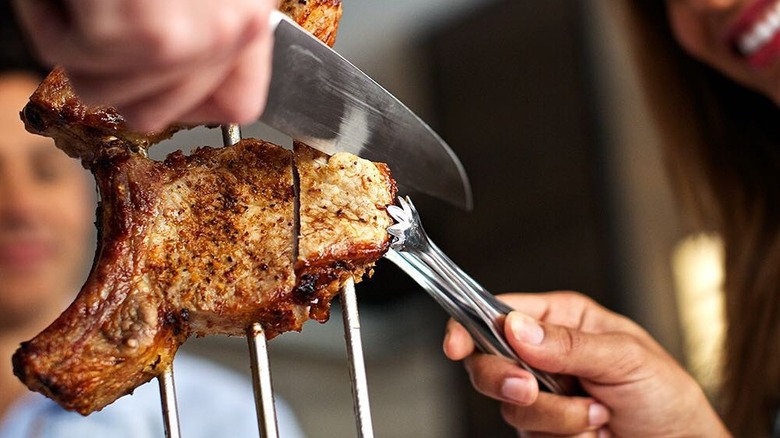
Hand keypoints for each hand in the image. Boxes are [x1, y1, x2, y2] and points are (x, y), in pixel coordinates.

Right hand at [13, 0, 276, 131]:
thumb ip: (206, 24)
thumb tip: (174, 72)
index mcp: (249, 14)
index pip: (236, 104)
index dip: (185, 99)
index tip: (153, 71)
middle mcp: (232, 33)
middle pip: (155, 114)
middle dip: (111, 65)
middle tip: (102, 7)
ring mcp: (188, 39)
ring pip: (104, 93)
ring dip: (74, 38)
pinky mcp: (139, 33)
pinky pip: (67, 55)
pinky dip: (46, 10)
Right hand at [443, 291, 730, 436]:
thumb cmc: (667, 397)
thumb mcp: (626, 357)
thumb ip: (568, 343)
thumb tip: (516, 327)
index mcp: (561, 321)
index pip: (499, 312)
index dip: (470, 325)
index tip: (457, 344)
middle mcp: (545, 356)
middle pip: (488, 361)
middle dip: (507, 378)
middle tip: (530, 388)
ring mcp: (542, 396)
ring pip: (510, 405)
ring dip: (554, 415)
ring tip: (595, 413)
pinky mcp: (545, 432)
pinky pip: (529, 435)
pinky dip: (561, 437)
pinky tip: (592, 431)